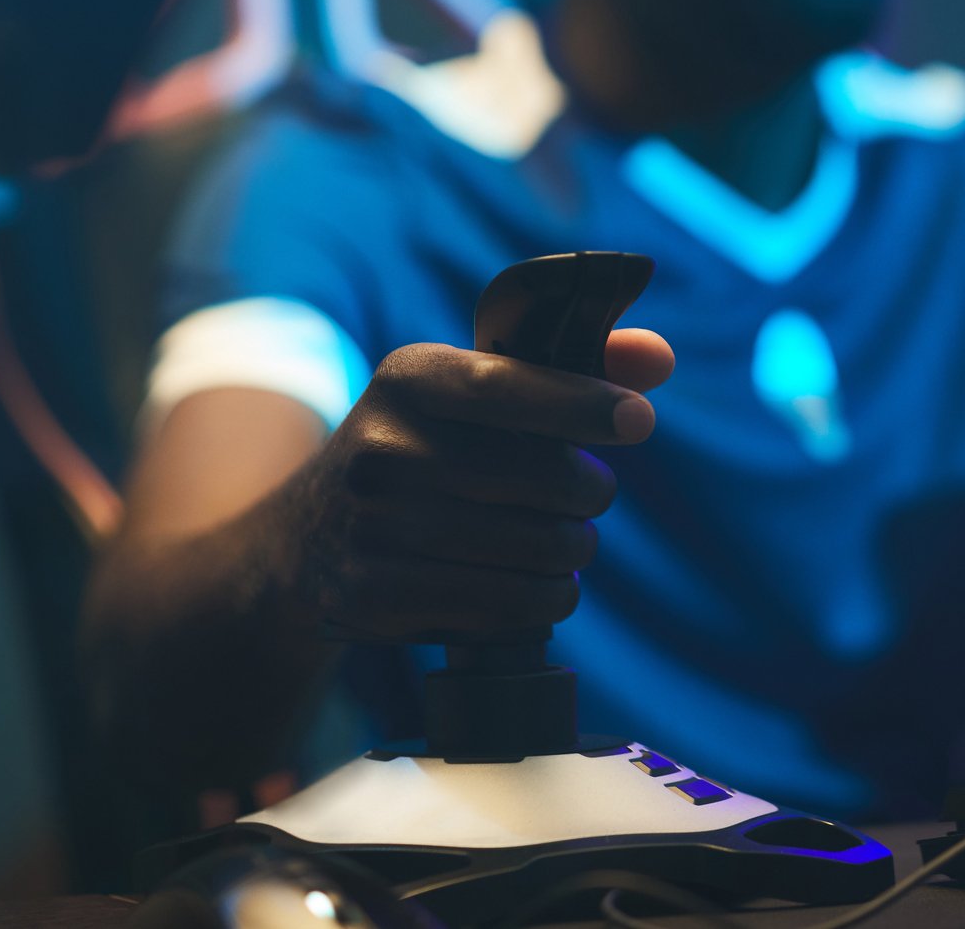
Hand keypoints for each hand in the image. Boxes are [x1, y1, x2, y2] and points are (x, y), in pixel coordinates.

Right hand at [269, 329, 674, 640]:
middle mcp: (382, 448)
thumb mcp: (471, 391)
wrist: (307, 538)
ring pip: (539, 547)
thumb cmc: (425, 449)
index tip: (638, 421)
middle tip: (586, 493)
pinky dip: (546, 599)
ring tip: (565, 541)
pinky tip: (540, 585)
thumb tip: (657, 359)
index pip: (509, 386)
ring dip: (573, 550)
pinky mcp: (377, 596)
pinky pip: (509, 605)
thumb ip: (572, 366)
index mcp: (409, 379)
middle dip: (590, 489)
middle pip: (545, 477)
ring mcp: (373, 527)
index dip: (586, 404)